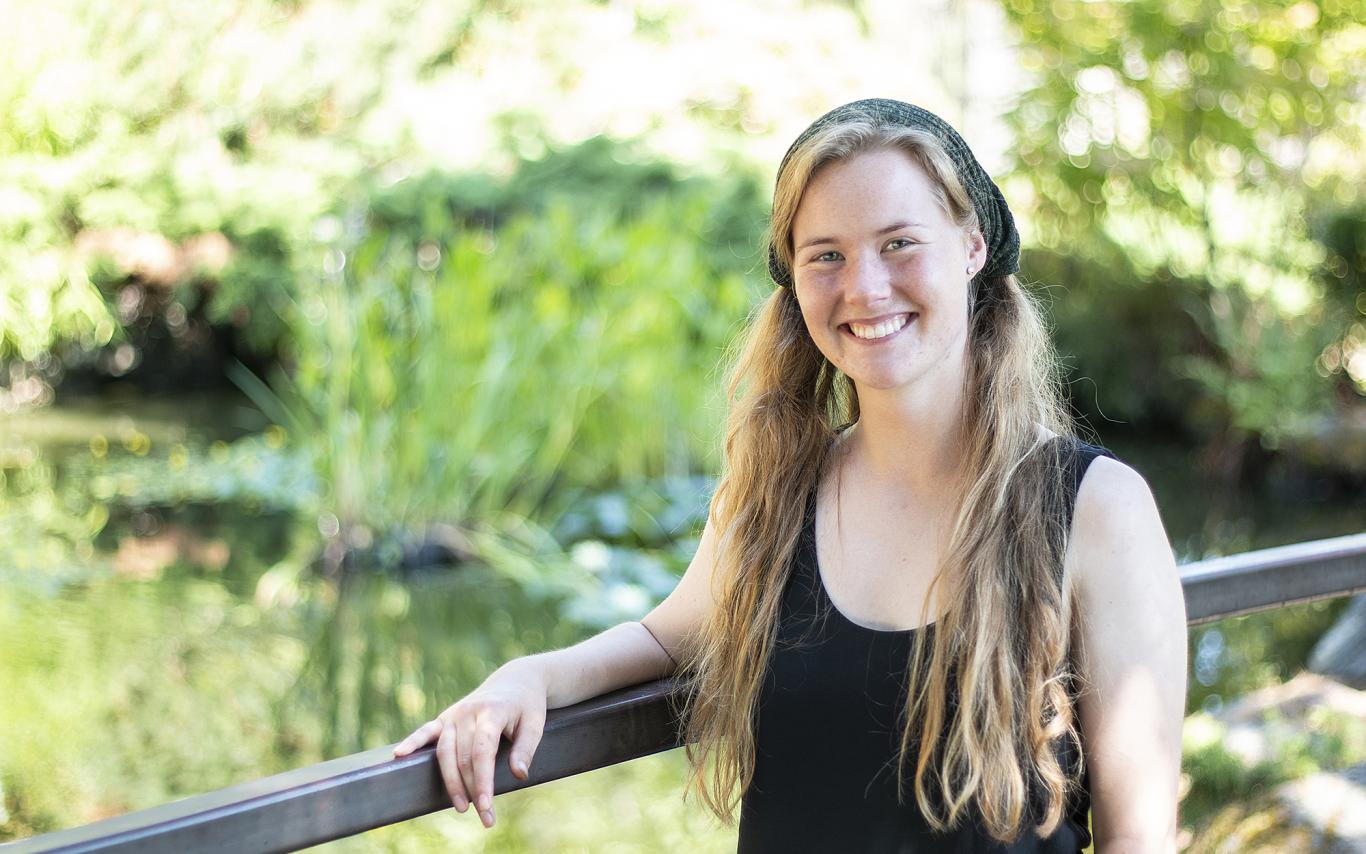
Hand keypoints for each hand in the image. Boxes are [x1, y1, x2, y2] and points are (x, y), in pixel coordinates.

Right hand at [392, 661, 547, 828]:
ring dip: (451, 782)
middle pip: (463, 757)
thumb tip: (519, 775)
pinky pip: (426, 731)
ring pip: (445, 752)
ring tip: (461, 807)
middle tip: (485, 817)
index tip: (486, 806)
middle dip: (472, 790)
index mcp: (492, 711)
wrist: (515, 680)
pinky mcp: (445, 717)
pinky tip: (399, 754)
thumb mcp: (535, 724)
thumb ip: (526, 749)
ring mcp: (454, 714)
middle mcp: (469, 712)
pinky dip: (412, 742)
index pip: (483, 752)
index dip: (483, 780)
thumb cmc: (527, 706)